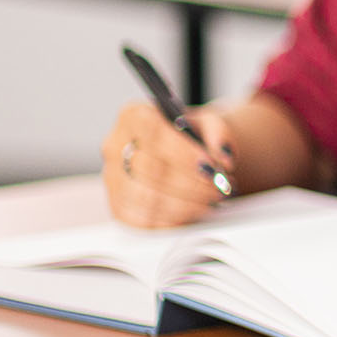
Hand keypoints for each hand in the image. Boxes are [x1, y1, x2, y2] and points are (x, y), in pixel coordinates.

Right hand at [101, 102, 235, 227]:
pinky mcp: (118, 207)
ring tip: (213, 197)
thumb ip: (220, 132)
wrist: (185, 155)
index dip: (180, 151)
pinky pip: (142, 220)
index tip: (211, 165)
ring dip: (187, 202)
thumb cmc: (193, 137)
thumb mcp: (210, 123)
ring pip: (145, 197)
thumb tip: (223, 158)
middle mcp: (116, 146)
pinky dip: (175, 218)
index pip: (149, 130)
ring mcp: (113, 179)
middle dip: (190, 182)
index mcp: (133, 116)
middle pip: (147, 168)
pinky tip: (196, 209)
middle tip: (219, 186)